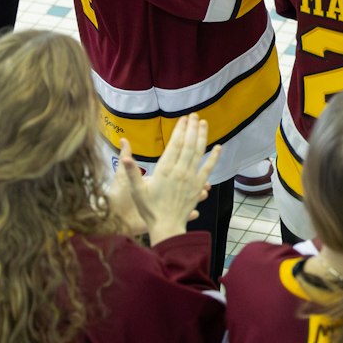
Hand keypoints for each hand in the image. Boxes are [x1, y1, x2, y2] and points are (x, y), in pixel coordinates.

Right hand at [115, 115, 221, 243]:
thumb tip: (124, 154)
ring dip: (202, 137)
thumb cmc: (150, 209)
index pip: (175, 144)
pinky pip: (208, 168)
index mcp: (165, 170)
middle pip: (188, 145)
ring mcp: (191, 178)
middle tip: (195, 115)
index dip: (180, 130)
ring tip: (204, 123)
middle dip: (192, 128)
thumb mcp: (136, 190)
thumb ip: (131, 171)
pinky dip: (214, 157)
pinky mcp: (198, 186)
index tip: (184, 119)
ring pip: (198, 153)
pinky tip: (218, 147)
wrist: (167, 226)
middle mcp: (180, 171)